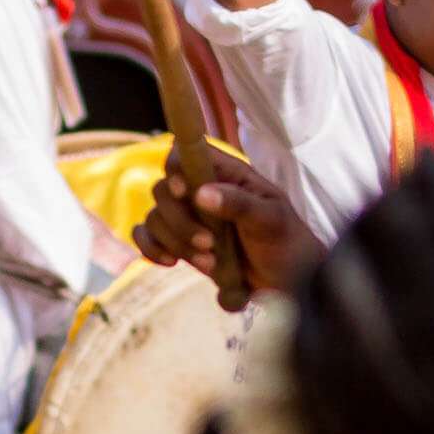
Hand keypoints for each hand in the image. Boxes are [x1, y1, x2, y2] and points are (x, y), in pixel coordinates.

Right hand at [131, 146, 319, 306]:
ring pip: (154, 218)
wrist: (286, 280)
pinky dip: (151, 249)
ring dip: (175, 242)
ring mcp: (186, 217)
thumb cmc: (284, 241)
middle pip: (162, 190)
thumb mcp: (271, 219)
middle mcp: (199, 191)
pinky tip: (171, 263)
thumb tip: (201, 194)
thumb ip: (239, 203)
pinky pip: (146, 238)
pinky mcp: (177, 242)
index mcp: (224, 174)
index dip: (175, 168)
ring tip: (208, 263)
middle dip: (180, 221)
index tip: (184, 192)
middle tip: (209, 244)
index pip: (184, 153)